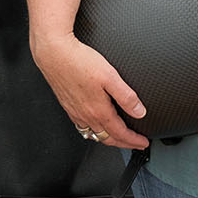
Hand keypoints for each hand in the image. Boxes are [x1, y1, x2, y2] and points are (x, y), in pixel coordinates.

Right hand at [30, 31, 148, 148]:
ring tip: (117, 138)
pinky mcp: (67, 106)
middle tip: (134, 144)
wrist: (54, 53)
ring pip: (93, 135)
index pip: (120, 133)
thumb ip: (126, 96)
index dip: (134, 141)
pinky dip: (92, 132)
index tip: (143, 142)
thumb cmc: (79, 61)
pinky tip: (93, 125)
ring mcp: (75, 112)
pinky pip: (82, 127)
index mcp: (98, 110)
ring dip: (108, 139)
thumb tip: (139, 112)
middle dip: (124, 144)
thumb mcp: (110, 76)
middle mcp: (86, 115)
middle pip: (107, 138)